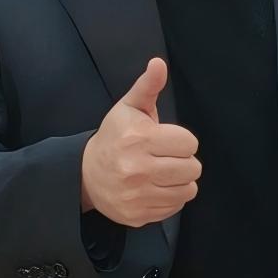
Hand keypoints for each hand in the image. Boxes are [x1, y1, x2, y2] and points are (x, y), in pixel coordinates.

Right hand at [80, 57, 201, 226]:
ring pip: (189, 190)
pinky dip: (170, 198)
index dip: (181, 141)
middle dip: (183, 161)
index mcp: (138, 139)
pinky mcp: (138, 215)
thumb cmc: (114, 137)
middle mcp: (137, 169)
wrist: (84, 174)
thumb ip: (148, 86)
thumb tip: (159, 62)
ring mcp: (137, 196)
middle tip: (165, 158)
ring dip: (180, 181)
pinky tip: (153, 188)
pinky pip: (175, 208)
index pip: (189, 143)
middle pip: (193, 168)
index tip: (165, 140)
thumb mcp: (129, 108)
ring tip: (162, 173)